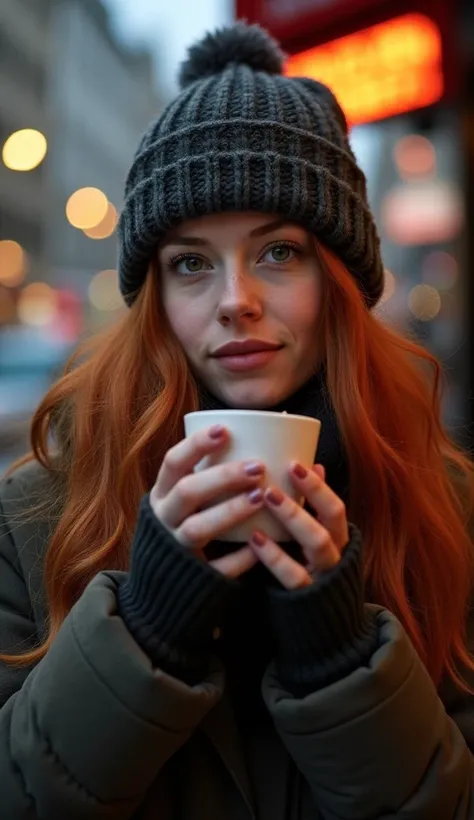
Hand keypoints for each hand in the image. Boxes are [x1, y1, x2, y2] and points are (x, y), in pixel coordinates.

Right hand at [150, 425, 264, 577]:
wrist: (162, 588)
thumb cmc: (185, 526)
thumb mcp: (184, 499)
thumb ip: (206, 475)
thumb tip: (254, 439)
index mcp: (162, 494)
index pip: (172, 462)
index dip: (196, 445)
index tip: (224, 429)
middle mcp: (164, 519)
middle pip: (187, 492)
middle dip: (222, 477)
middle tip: (258, 466)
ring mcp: (176, 548)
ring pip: (196, 528)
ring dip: (229, 511)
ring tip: (260, 497)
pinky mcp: (192, 578)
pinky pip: (215, 568)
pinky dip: (238, 558)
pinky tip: (259, 546)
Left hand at [249, 462, 348, 588]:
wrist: (319, 634)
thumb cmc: (308, 577)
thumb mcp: (314, 543)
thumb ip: (314, 512)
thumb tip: (313, 465)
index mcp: (338, 541)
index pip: (335, 507)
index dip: (318, 485)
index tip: (297, 463)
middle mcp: (336, 556)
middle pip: (332, 518)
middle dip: (311, 492)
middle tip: (285, 471)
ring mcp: (324, 576)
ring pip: (317, 542)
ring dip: (293, 516)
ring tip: (266, 496)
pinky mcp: (305, 598)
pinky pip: (294, 575)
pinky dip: (275, 555)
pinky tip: (255, 539)